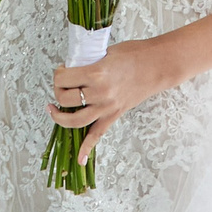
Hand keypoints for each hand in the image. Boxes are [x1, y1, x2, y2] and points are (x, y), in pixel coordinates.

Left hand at [46, 39, 174, 165]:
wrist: (157, 65)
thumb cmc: (134, 54)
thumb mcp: (105, 52)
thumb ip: (88, 63)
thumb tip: (71, 69)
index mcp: (97, 73)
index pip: (64, 78)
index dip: (58, 73)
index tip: (62, 70)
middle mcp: (100, 93)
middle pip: (65, 99)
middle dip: (58, 90)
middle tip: (62, 83)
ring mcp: (107, 107)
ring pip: (74, 120)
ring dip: (60, 117)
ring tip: (54, 110)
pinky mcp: (114, 115)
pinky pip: (97, 135)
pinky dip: (87, 149)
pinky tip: (79, 159)